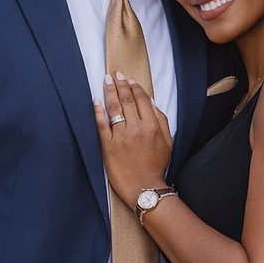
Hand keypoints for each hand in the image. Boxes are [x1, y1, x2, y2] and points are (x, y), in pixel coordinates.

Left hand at [94, 73, 172, 205]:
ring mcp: (121, 137)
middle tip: (115, 74)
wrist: (145, 188)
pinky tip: (96, 101)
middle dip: (120, 84)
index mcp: (152, 126)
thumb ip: (161, 120)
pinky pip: (102, 125)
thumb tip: (151, 102)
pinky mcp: (108, 146)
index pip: (142, 100)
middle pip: (127, 100)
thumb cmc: (157, 166)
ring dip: (109, 92)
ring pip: (114, 108)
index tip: (128, 80)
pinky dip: (98, 111)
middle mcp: (136, 128)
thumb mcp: (168, 142)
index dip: (134, 87)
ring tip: (106, 81)